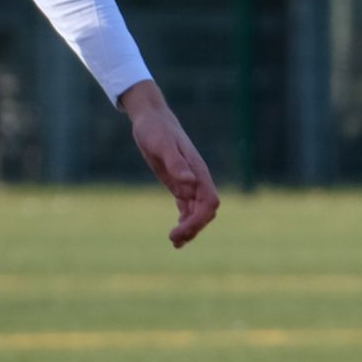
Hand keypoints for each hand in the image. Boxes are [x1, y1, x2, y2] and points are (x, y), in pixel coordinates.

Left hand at [118, 82, 217, 247]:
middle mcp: (197, 179)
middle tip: (173, 240)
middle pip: (206, 211)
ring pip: (197, 212)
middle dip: (194, 227)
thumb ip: (176, 163)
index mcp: (199, 172)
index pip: (209, 202)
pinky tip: (176, 234)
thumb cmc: (156, 129)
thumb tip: (190, 183)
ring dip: (190, 228)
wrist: (151, 119)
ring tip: (174, 242)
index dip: (199, 219)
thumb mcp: (162, 144)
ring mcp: (189, 183)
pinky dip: (184, 221)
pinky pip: (187, 208)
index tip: (181, 230)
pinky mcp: (179, 184)